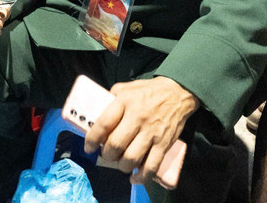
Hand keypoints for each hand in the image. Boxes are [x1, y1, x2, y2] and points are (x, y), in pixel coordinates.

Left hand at [84, 76, 198, 184]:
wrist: (178, 93)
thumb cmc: (148, 91)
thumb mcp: (125, 88)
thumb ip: (111, 99)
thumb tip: (95, 113)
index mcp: (124, 102)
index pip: (104, 124)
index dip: (92, 139)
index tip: (88, 147)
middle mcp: (137, 118)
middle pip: (116, 144)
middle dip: (107, 155)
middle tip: (107, 154)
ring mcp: (152, 132)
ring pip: (131, 158)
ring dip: (122, 166)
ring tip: (120, 163)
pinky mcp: (164, 144)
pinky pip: (152, 166)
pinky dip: (141, 177)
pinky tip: (134, 178)